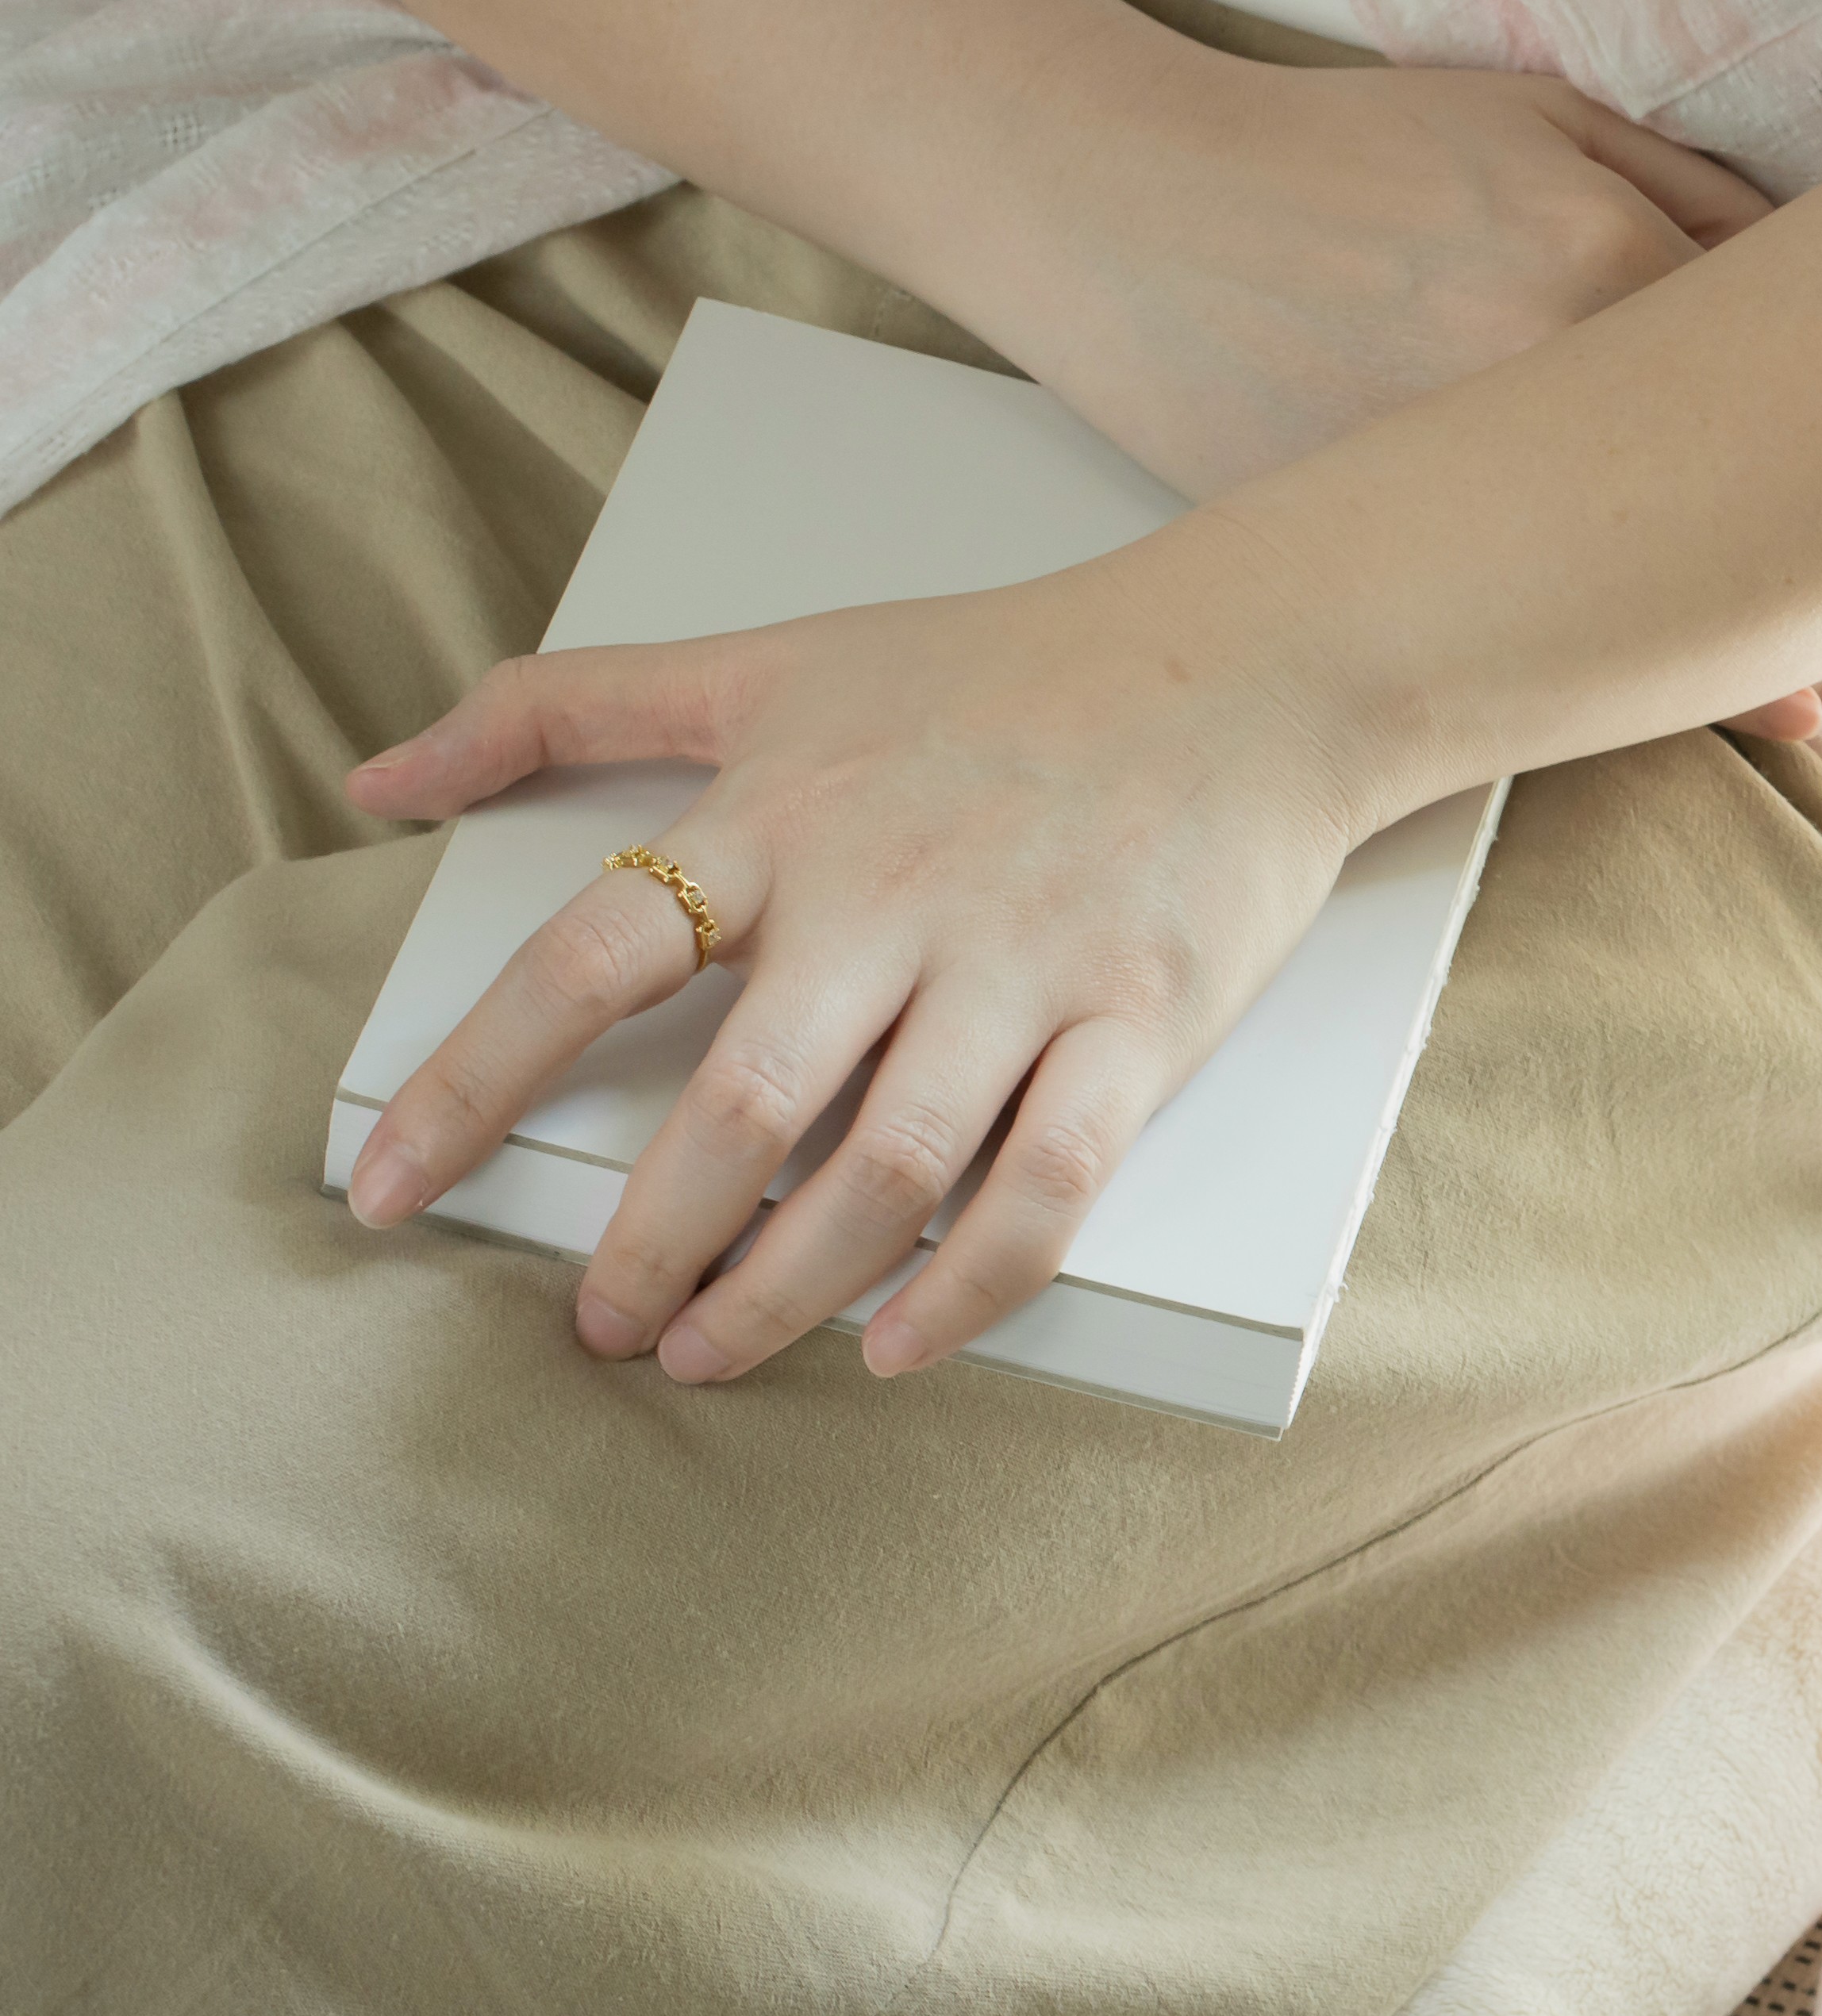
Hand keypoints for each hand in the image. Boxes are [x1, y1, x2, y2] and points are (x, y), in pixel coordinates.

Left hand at [338, 538, 1369, 1383]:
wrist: (1246, 666)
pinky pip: (1047, 1184)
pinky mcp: (1137, 1021)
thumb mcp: (766, 663)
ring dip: (786, 1289)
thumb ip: (563, 706)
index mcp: (782, 817)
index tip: (389, 1189)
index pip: (588, 961)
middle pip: (740, 1102)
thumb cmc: (1002, 672)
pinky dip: (972, 1284)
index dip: (473, 1084)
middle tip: (599, 1325)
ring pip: (886, 1167)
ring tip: (712, 1353)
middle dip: (651, 1240)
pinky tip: (901, 1344)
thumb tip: (380, 774)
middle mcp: (892, 899)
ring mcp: (1022, 967)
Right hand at [973, 55, 1821, 760]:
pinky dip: (1671, 677)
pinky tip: (1755, 723)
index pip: (1810, 369)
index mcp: (1610, 260)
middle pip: (1775, 506)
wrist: (1126, 208)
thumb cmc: (1340, 151)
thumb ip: (1686, 189)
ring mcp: (1486, 483)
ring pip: (1690, 593)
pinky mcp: (1413, 541)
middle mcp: (1565, 382)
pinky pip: (1575, 627)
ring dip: (1807, 666)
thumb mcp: (1528, 120)